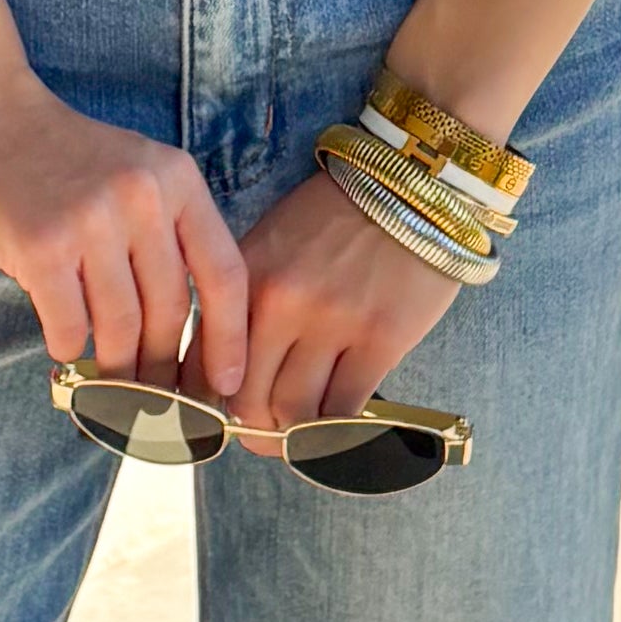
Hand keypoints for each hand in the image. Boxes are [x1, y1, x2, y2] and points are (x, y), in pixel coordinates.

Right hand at [0, 72, 251, 390]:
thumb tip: (182, 333)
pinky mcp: (41, 246)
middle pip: (171, 311)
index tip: (227, 386)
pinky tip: (64, 348)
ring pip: (121, 326)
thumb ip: (163, 234)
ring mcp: (91, 221)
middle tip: (158, 405)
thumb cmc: (60, 155)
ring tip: (112, 391)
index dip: (230, 340)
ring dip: (117, 370)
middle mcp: (141, 198)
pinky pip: (69, 324)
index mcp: (176, 181)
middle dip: (165, 369)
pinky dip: (69, 347)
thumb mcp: (135, 172)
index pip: (224, 276)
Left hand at [233, 155, 461, 436]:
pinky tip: (339, 426)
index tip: (218, 420)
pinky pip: (345, 409)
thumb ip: (246, 300)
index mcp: (246, 277)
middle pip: (248, 400)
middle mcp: (281, 302)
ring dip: (296, 436)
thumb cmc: (338, 216)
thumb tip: (227, 371)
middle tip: (264, 437)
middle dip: (252, 430)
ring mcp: (332, 323)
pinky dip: (337, 431)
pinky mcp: (381, 339)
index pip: (207, 363)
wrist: (413, 184)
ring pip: (296, 413)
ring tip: (302, 435)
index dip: (208, 406)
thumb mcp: (272, 243)